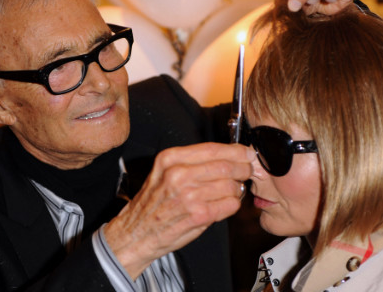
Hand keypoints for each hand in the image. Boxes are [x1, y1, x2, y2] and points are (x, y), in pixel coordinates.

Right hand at [104, 142, 253, 278]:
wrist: (136, 232)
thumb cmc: (154, 203)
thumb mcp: (165, 172)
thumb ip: (193, 162)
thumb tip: (229, 155)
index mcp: (170, 159)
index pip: (213, 149)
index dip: (236, 151)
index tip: (246, 153)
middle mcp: (179, 174)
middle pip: (226, 166)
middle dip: (243, 169)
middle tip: (247, 172)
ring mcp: (189, 195)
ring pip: (231, 185)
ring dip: (237, 189)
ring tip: (231, 192)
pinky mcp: (198, 215)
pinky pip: (230, 205)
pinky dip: (232, 205)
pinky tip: (224, 205)